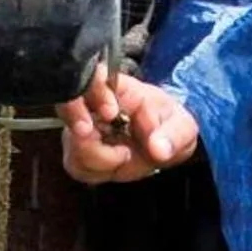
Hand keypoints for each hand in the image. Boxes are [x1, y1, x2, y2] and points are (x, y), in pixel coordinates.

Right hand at [57, 67, 199, 182]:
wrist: (163, 141)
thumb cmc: (168, 124)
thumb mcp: (181, 125)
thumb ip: (172, 135)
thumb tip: (158, 148)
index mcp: (115, 86)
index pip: (91, 78)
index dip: (93, 93)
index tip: (110, 112)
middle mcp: (91, 103)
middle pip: (69, 110)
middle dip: (84, 134)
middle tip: (118, 150)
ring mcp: (81, 127)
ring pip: (72, 144)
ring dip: (99, 159)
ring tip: (126, 155)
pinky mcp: (78, 150)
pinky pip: (76, 165)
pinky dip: (97, 172)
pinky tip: (117, 164)